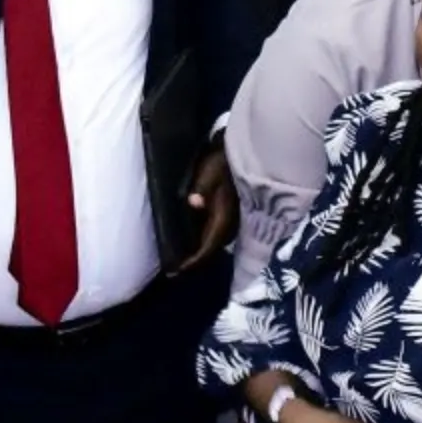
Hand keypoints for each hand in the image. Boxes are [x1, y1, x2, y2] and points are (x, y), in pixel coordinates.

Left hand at [176, 145, 236, 271]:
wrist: (247, 151)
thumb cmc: (224, 161)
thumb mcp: (210, 171)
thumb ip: (202, 188)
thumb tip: (193, 202)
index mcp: (224, 216)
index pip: (208, 247)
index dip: (192, 261)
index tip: (174, 271)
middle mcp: (231, 222)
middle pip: (213, 248)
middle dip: (195, 259)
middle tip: (175, 267)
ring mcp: (234, 217)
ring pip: (217, 240)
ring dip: (202, 249)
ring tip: (184, 255)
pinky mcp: (232, 212)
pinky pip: (218, 231)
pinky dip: (206, 238)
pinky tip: (196, 236)